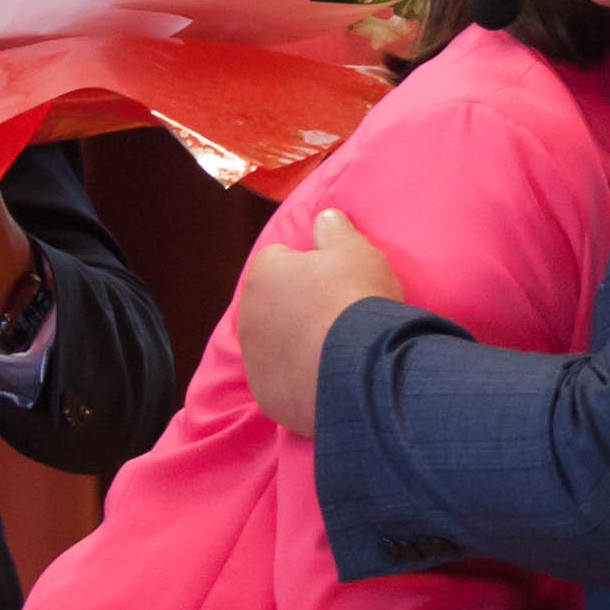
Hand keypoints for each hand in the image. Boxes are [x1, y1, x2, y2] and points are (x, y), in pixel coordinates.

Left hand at [232, 207, 405, 438]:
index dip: (308, 267)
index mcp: (263, 273)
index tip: (333, 280)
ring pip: (273, 343)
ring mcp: (254, 358)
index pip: (279, 259)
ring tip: (332, 350)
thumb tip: (325, 216)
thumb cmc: (355, 299)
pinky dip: (298, 378)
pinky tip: (326, 377)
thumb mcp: (355, 251)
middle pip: (272, 303)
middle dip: (295, 306)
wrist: (361, 368)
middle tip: (335, 315)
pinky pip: (281, 380)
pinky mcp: (265, 393)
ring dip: (294, 343)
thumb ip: (335, 229)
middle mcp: (247, 314)